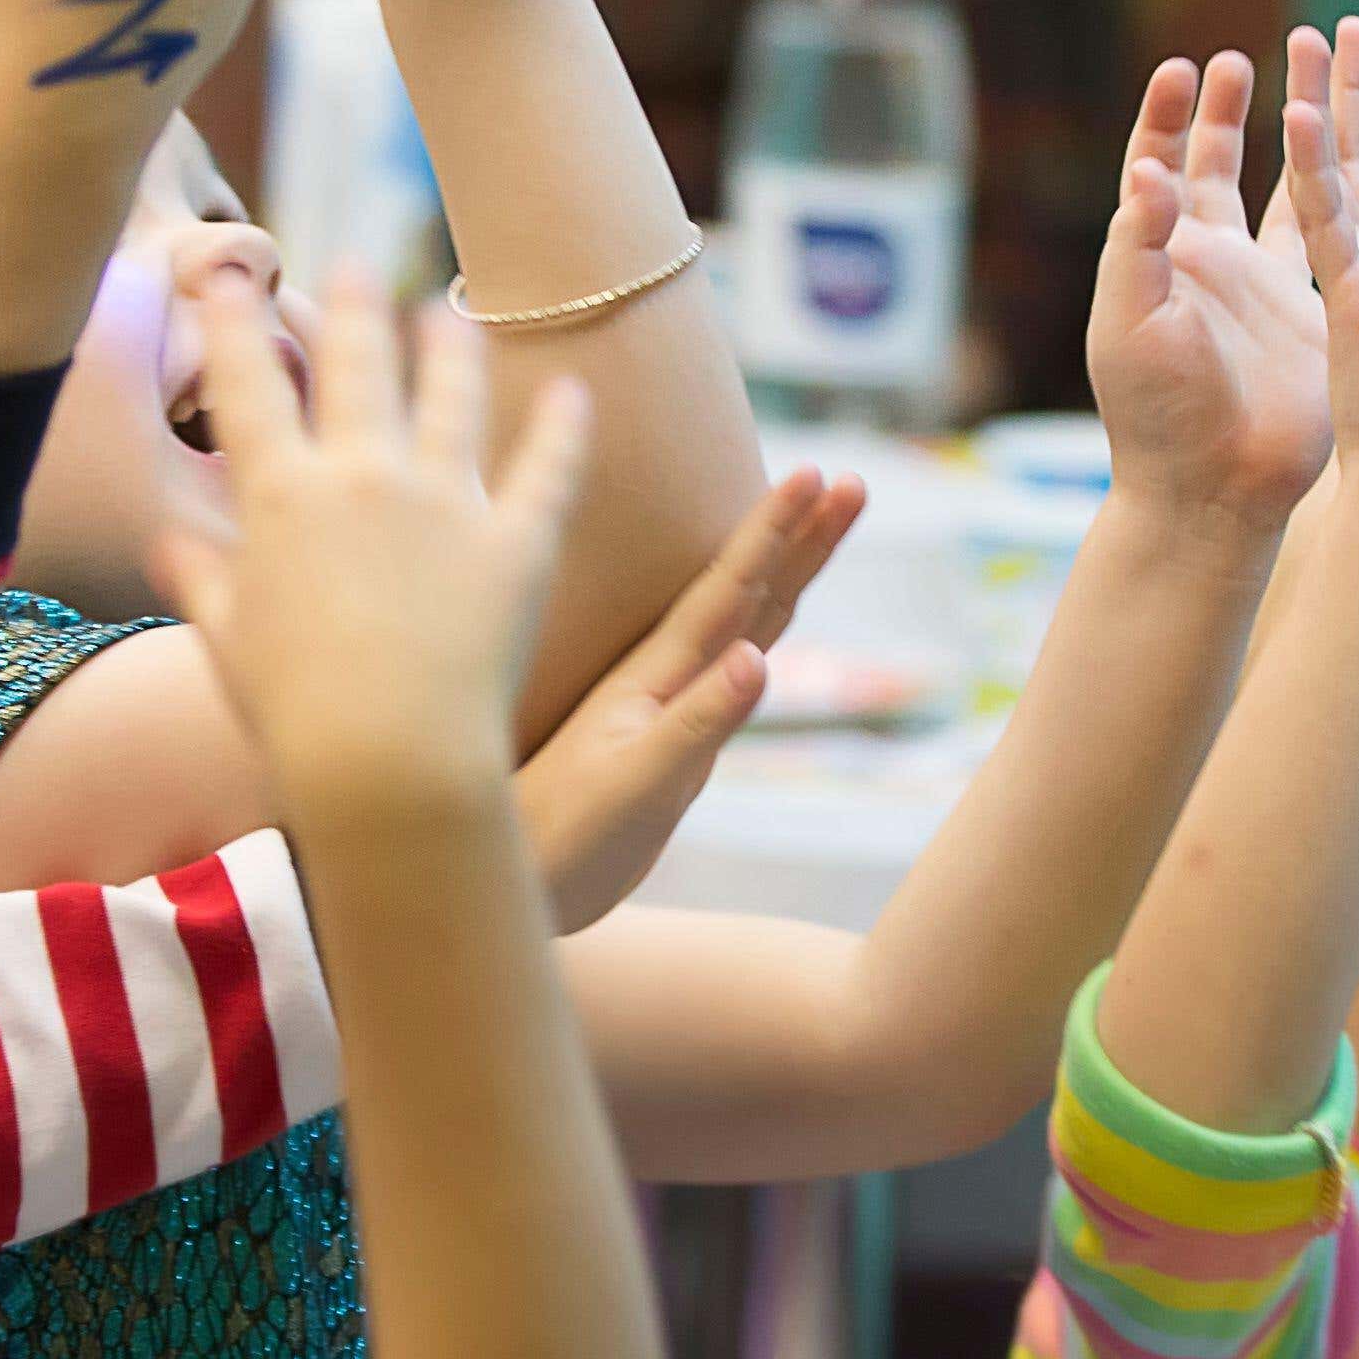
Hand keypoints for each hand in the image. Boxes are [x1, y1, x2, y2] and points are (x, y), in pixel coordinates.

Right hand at [153, 267, 591, 804]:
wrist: (388, 762)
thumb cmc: (294, 716)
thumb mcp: (229, 645)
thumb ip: (201, 583)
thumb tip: (166, 545)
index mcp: (282, 497)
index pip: (249, 385)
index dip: (232, 321)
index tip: (225, 274)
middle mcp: (363, 477)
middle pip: (359, 364)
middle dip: (354, 305)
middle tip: (356, 264)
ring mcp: (446, 502)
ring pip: (453, 395)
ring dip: (452, 345)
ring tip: (452, 314)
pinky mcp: (516, 542)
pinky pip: (548, 468)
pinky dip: (564, 427)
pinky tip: (573, 390)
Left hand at [517, 469, 863, 928]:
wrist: (507, 884)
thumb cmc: (560, 843)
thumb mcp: (634, 787)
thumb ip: (695, 724)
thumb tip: (757, 658)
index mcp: (656, 676)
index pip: (730, 587)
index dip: (774, 531)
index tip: (818, 473)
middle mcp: (664, 678)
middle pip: (747, 589)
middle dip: (800, 534)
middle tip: (851, 479)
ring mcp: (667, 706)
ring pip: (740, 619)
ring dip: (785, 569)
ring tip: (825, 518)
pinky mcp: (668, 739)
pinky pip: (725, 666)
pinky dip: (757, 628)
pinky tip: (765, 616)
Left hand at [1088, 46, 1328, 528]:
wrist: (1209, 491)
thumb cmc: (1155, 413)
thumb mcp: (1130, 322)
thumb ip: (1138, 243)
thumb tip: (1147, 168)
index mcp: (1164, 257)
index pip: (1160, 166)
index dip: (1169, 116)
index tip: (1185, 66)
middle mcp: (1215, 263)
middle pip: (1222, 166)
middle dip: (1233, 110)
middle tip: (1248, 57)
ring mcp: (1267, 288)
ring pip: (1288, 196)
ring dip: (1303, 146)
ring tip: (1322, 90)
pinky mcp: (1315, 318)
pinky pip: (1346, 252)